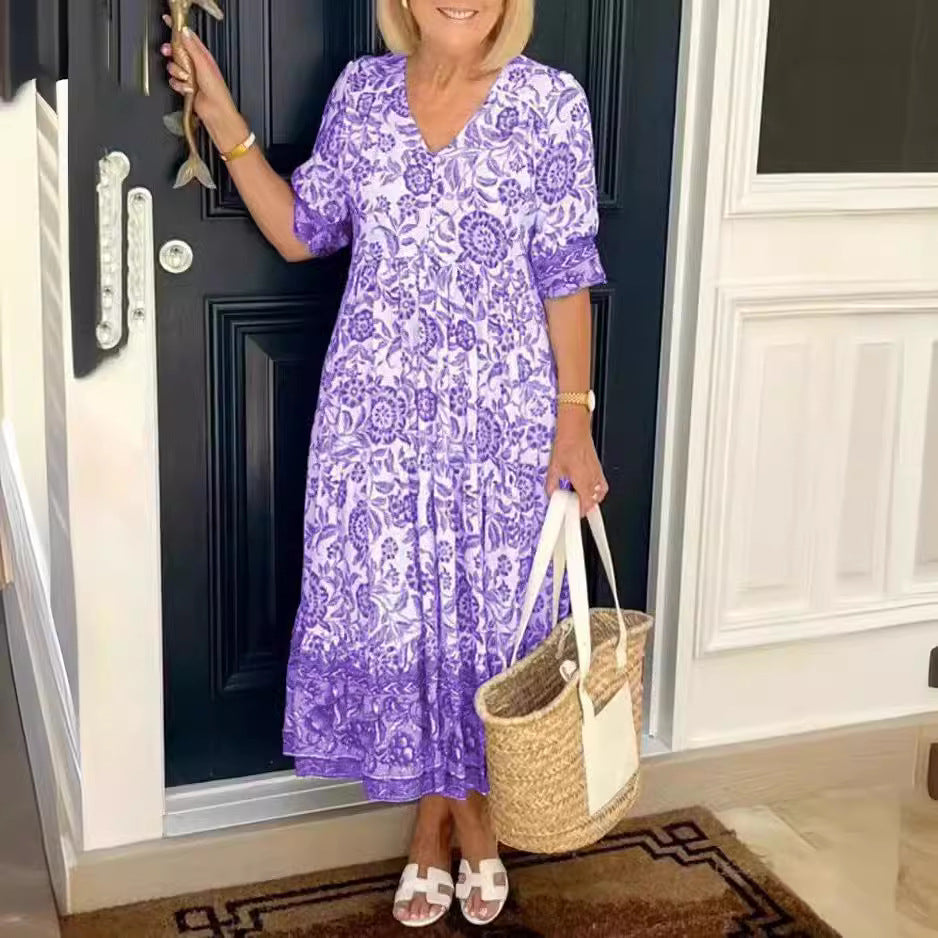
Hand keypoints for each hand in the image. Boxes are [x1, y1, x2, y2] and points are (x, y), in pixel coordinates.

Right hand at [160, 18, 242, 144]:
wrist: (216, 112)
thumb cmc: (217, 92)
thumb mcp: (204, 64)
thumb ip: (192, 47)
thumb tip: (184, 31)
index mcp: (203, 56)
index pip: (188, 38)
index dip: (178, 30)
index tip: (168, 22)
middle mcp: (196, 65)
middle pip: (177, 51)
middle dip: (172, 53)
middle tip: (169, 52)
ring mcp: (190, 76)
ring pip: (173, 66)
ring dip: (177, 73)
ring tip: (187, 79)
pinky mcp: (185, 87)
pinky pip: (173, 81)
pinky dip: (177, 84)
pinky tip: (185, 88)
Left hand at [545, 408, 608, 516]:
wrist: (575, 429)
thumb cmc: (567, 444)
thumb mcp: (554, 467)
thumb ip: (552, 484)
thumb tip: (551, 493)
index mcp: (581, 480)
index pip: (586, 504)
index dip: (580, 512)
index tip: (573, 514)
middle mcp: (592, 478)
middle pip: (594, 501)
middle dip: (586, 507)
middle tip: (576, 508)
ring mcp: (597, 472)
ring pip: (600, 493)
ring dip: (592, 499)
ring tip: (582, 500)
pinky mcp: (598, 467)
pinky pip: (602, 484)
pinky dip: (598, 490)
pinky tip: (589, 489)